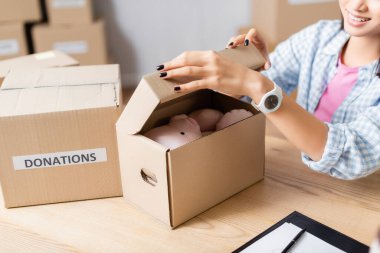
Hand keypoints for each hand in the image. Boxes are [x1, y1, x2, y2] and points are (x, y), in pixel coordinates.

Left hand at [157, 50, 272, 103]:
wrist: (250, 80)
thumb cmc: (235, 73)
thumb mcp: (221, 63)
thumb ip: (208, 63)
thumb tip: (194, 68)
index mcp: (211, 54)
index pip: (189, 54)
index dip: (176, 59)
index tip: (168, 63)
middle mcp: (211, 60)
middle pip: (185, 60)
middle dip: (171, 64)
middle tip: (160, 69)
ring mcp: (212, 71)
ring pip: (188, 70)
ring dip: (173, 73)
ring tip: (164, 76)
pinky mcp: (214, 83)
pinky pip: (195, 84)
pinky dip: (184, 86)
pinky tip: (176, 88)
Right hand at [226, 28, 270, 70]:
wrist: (258, 63)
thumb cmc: (263, 60)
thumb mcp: (266, 62)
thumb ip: (268, 64)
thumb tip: (267, 66)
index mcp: (258, 39)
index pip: (253, 32)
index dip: (249, 35)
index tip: (246, 43)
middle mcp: (248, 39)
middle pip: (242, 36)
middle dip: (236, 40)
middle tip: (232, 46)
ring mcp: (241, 43)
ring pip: (234, 39)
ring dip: (230, 43)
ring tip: (227, 49)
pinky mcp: (235, 48)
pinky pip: (230, 45)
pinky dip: (227, 49)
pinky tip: (225, 54)